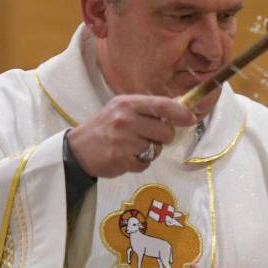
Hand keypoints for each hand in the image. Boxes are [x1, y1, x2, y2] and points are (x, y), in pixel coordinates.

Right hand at [67, 95, 196, 178]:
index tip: (190, 119)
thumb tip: (180, 109)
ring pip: (156, 149)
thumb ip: (147, 109)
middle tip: (149, 137)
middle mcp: (126, 119)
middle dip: (163, 137)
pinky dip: (139, 163)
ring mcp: (123, 140)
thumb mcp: (122, 109)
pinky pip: (145, 163)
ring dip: (150, 151)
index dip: (180, 112)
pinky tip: (126, 157)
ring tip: (132, 147)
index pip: (162, 105)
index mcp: (128, 103)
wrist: (77, 149)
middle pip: (166, 131)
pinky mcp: (121, 159)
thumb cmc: (105, 127)